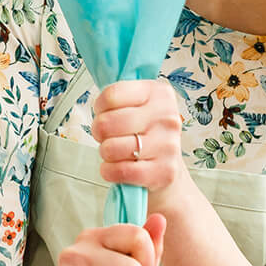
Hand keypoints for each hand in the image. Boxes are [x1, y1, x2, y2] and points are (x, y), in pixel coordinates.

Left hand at [92, 80, 188, 211]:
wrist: (168, 164)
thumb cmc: (147, 132)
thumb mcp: (139, 105)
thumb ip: (119, 98)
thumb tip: (98, 106)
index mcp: (159, 94)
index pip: (112, 95)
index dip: (99, 107)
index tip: (104, 113)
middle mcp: (166, 117)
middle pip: (107, 123)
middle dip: (98, 132)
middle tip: (105, 136)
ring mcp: (167, 145)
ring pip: (112, 149)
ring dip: (105, 153)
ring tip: (114, 152)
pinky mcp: (164, 171)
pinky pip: (121, 171)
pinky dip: (110, 171)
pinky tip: (115, 167)